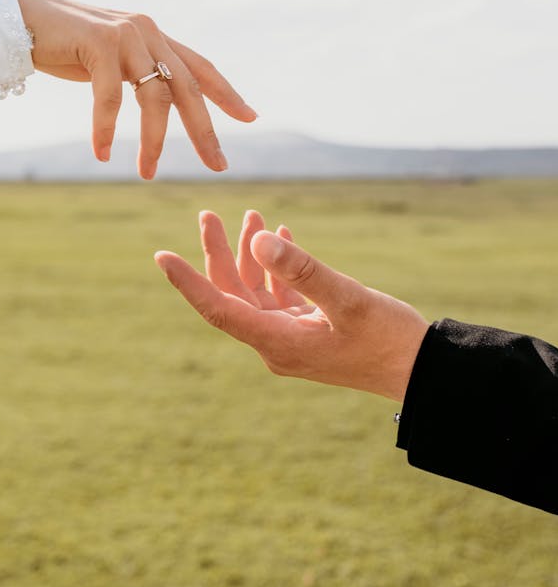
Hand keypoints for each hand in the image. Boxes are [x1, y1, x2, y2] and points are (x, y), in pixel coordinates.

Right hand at [14, 0, 256, 179]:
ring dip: (153, 141)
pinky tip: (103, 154)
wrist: (18, 18)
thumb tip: (158, 100)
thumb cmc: (61, 43)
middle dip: (204, 131)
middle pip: (188, 88)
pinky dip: (106, 129)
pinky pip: (111, 97)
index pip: (200, 67)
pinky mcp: (100, 42)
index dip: (226, 94)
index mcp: (154, 35)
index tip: (250, 119)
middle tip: (218, 166)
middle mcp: (147, 31)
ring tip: (148, 174)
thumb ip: (135, 71)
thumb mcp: (109, 59)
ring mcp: (126, 34)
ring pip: (155, 97)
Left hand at [155, 209, 429, 401]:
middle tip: (208, 214)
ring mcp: (293, 338)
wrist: (425, 372)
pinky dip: (278, 267)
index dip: (187, 281)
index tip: (161, 256)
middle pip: (233, 294)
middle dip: (219, 253)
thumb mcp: (346, 298)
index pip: (217, 308)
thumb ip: (301, 269)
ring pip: (256, 292)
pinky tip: (281, 237)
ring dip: (251, 255)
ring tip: (252, 214)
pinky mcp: (311, 331)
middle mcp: (276, 343)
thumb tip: (257, 240)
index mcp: (276, 342)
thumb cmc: (388, 339)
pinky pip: (281, 296)